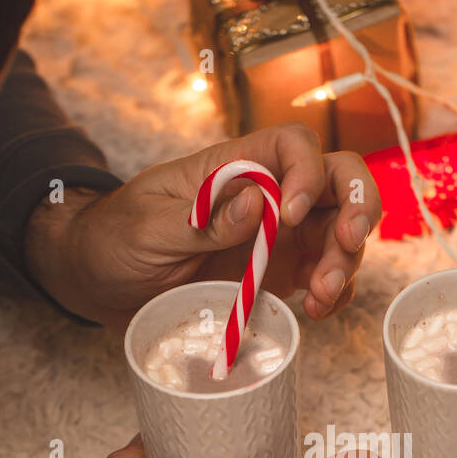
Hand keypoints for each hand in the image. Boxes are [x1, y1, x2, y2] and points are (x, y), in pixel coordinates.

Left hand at [27, 124, 381, 329]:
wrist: (100, 283)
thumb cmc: (115, 241)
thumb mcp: (146, 228)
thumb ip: (201, 219)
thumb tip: (255, 203)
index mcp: (234, 167)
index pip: (293, 146)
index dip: (306, 172)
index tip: (287, 215)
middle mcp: (266, 196)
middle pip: (336, 181)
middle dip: (356, 208)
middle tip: (347, 243)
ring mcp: (278, 237)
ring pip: (339, 232)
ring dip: (346, 262)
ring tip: (321, 297)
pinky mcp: (279, 275)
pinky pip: (325, 276)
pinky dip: (335, 293)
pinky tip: (317, 312)